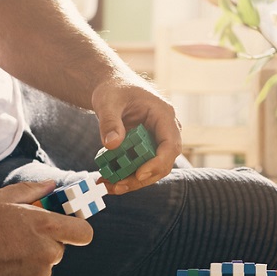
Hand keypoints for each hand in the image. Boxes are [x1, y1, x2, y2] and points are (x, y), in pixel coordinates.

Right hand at [0, 182, 92, 275]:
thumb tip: (52, 185)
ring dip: (28, 266)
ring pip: (42, 271)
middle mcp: (46, 254)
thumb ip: (31, 190)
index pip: (83, 232)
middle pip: (58, 251)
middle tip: (12, 243)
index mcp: (44, 226)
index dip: (75, 231)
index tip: (66, 230)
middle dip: (42, 246)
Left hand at [88, 79, 181, 193]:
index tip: (139, 174)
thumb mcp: (108, 102)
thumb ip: (110, 122)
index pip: (171, 145)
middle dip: (141, 178)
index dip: (158, 162)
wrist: (111, 89)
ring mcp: (155, 142)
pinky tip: (105, 180)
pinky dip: (123, 176)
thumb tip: (112, 145)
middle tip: (117, 186)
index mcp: (164, 116)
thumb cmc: (114, 89)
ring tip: (107, 186)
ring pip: (150, 170)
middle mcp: (165, 132)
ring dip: (130, 182)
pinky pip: (138, 168)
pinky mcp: (144, 150)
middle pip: (162, 163)